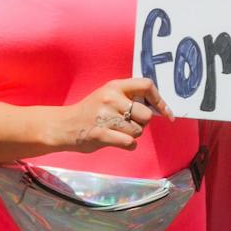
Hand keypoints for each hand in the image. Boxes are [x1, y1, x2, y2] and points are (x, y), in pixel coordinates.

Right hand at [48, 76, 172, 152]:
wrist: (64, 126)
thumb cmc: (91, 112)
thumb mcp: (107, 96)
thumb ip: (129, 98)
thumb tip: (159, 108)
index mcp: (114, 86)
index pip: (146, 85)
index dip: (160, 101)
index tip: (166, 113)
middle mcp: (110, 98)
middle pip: (146, 114)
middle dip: (142, 123)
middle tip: (127, 124)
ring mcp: (104, 116)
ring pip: (138, 131)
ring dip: (132, 135)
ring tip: (116, 131)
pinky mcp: (101, 134)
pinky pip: (130, 143)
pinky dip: (128, 145)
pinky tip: (117, 141)